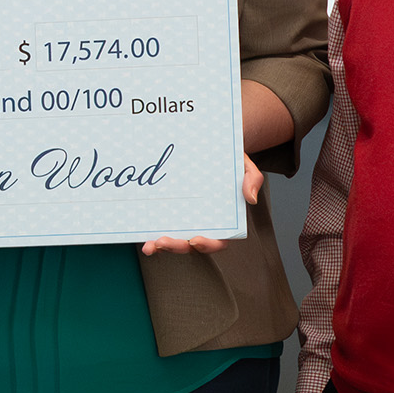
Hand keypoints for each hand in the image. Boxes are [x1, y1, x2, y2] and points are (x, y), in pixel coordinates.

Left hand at [139, 156, 263, 257]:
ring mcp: (185, 220)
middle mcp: (203, 224)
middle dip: (177, 246)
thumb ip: (252, 180)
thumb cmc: (230, 160)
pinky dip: (151, 232)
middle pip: (191, 244)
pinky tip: (142, 234)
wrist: (211, 146)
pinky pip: (161, 225)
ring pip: (174, 240)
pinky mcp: (170, 211)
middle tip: (162, 241)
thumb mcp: (245, 165)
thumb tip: (251, 199)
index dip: (208, 245)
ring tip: (149, 246)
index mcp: (223, 219)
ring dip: (160, 246)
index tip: (196, 240)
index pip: (219, 240)